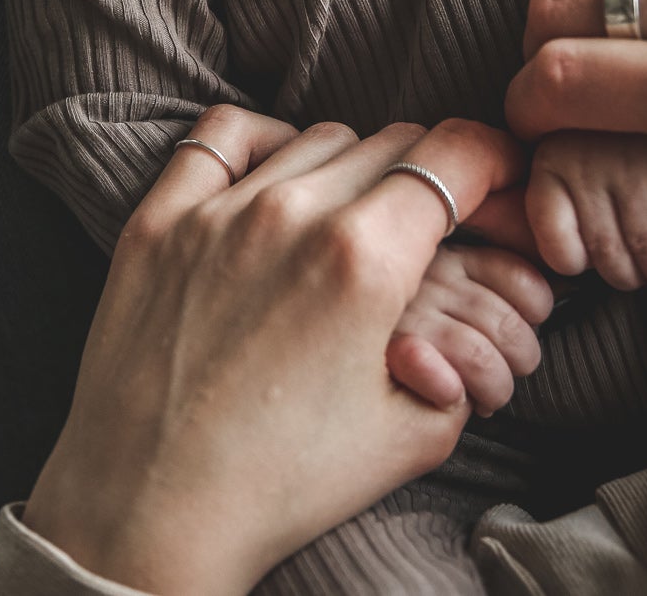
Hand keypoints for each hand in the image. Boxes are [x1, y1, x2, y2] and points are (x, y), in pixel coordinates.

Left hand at [23, 105, 527, 595]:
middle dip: (428, 174)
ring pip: (316, 139)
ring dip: (351, 166)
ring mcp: (217, 210)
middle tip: (428, 219)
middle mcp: (291, 215)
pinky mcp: (157, 219)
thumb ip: (461, 358)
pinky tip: (273, 175)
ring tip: (352, 216)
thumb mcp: (413, 435)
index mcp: (364, 261)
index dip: (492, 162)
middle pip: (391, 143)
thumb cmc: (279, 485)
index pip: (453, 157)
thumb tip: (461, 315)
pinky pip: (221, 135)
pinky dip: (262, 140)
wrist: (151, 512)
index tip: (496, 178)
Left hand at [525, 131, 646, 296]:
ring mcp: (632, 162)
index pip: (560, 251)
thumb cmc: (618, 151)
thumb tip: (544, 253)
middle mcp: (586, 158)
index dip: (580, 264)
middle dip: (627, 275)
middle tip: (639, 264)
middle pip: (606, 257)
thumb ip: (557, 210)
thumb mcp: (571, 169)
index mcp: (551, 161)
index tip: (591, 254)